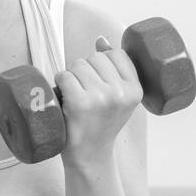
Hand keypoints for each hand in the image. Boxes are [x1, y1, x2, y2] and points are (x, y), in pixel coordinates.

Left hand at [55, 37, 142, 165]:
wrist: (90, 156)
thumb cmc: (101, 124)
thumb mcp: (118, 98)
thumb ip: (114, 68)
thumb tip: (101, 39)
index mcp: (136, 89)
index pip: (116, 54)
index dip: (102, 65)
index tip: (99, 84)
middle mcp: (121, 93)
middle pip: (94, 58)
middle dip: (85, 71)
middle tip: (85, 94)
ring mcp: (101, 98)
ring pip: (78, 64)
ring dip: (71, 77)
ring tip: (75, 97)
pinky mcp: (81, 103)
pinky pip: (64, 76)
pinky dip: (59, 83)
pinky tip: (64, 98)